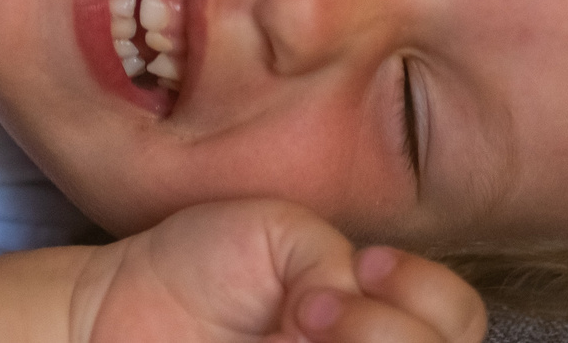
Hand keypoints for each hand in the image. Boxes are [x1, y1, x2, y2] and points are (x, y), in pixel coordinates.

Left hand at [74, 201, 487, 342]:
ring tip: (289, 336)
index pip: (461, 324)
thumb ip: (337, 267)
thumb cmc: (197, 270)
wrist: (107, 317)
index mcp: (381, 319)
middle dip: (390, 334)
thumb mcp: (282, 235)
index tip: (362, 263)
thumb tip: (343, 319)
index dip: (427, 296)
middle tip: (313, 307)